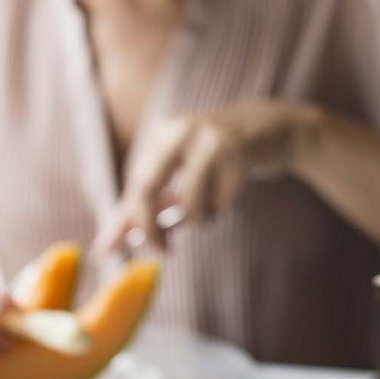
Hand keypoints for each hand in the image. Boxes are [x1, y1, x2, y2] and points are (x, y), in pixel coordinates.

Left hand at [99, 101, 315, 251]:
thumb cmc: (218, 158)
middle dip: (150, 227)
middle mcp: (179, 131)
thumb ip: (148, 205)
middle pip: (146, 188)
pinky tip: (231, 190)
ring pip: (189, 201)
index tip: (113, 250)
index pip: (133, 183)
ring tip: (210, 212)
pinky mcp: (238, 148)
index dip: (126, 220)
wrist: (271, 128)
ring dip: (200, 218)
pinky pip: (222, 199)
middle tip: (162, 251)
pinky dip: (224, 206)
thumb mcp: (182, 174)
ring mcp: (209, 137)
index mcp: (160, 134)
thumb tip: (108, 244)